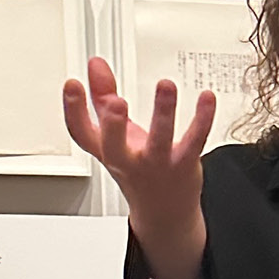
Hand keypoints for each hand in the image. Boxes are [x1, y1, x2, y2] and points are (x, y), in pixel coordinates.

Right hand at [63, 57, 211, 278]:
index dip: (73, 110)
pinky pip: (194, 141)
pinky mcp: (184, 164)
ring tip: (165, 85)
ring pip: (159, 141)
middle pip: (114, 146)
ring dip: (163, 113)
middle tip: (114, 102)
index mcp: (108, 151)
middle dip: (113, 125)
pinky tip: (206, 98)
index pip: (82, 133)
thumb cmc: (138, 169)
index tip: (72, 84)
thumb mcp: (116, 136)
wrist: (165, 213)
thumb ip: (104, 97)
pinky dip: (202, 119)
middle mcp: (129, 160)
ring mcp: (156, 164)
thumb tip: (96, 66)